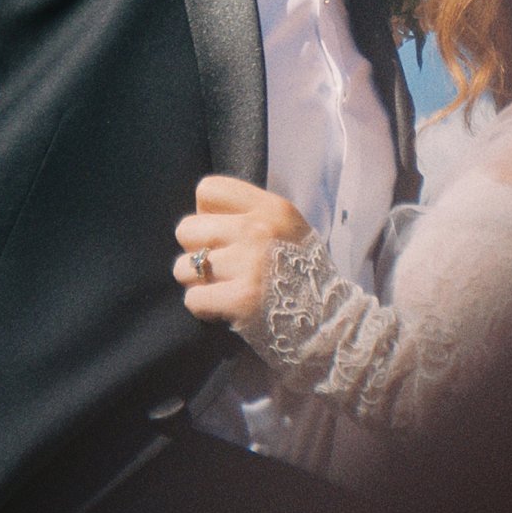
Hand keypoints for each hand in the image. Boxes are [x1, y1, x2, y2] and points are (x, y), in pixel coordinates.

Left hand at [173, 175, 313, 329]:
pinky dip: (204, 308)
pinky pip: (192, 298)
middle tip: (221, 268)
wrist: (328, 322)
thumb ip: (249, 215)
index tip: (223, 235)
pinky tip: (225, 308)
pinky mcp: (240, 299)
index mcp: (272, 207)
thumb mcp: (287, 229)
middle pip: (187, 229)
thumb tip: (201, 215)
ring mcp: (249, 264)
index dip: (206, 214)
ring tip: (224, 289)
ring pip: (183, 267)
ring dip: (198, 283)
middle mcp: (259, 229)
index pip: (208, 190)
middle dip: (197, 252)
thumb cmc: (301, 274)